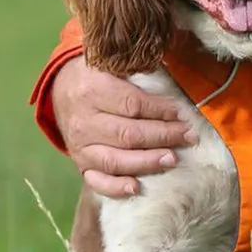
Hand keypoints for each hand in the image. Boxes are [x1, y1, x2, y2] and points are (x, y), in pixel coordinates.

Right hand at [51, 56, 196, 197]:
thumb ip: (138, 71)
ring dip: (147, 162)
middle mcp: (85, 121)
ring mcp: (80, 146)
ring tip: (172, 159)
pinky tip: (136, 188)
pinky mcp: (79, 163)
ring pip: (115, 160)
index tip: (182, 114)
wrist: (63, 89)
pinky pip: (96, 180)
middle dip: (163, 137)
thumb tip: (175, 83)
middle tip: (189, 137)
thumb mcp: (113, 63)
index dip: (160, 111)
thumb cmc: (98, 74)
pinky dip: (115, 187)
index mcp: (93, 90)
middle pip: (128, 134)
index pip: (132, 105)